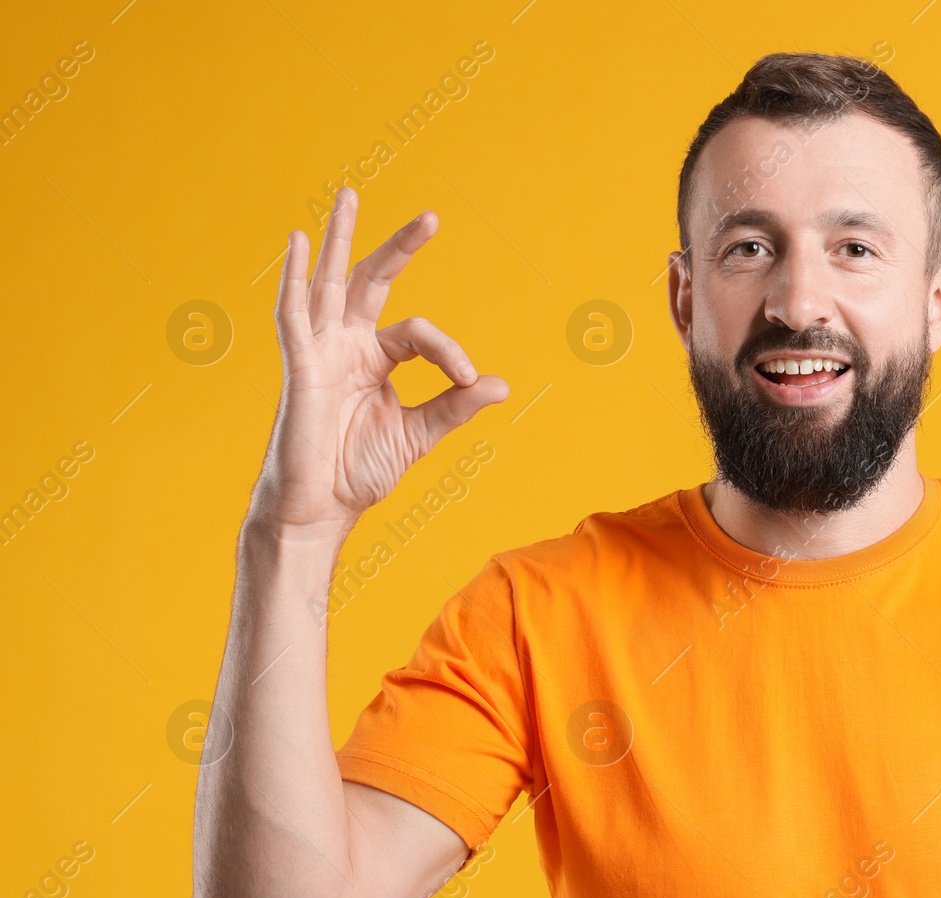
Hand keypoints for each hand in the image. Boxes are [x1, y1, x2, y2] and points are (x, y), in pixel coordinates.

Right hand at [251, 187, 508, 538]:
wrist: (321, 509)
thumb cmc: (359, 471)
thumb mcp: (418, 434)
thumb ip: (454, 405)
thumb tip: (500, 383)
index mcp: (376, 359)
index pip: (419, 333)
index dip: (450, 351)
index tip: (469, 380)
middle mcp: (346, 345)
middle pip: (371, 282)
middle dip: (399, 248)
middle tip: (432, 216)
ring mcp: (320, 351)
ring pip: (329, 283)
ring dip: (339, 240)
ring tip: (348, 196)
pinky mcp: (299, 366)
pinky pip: (293, 315)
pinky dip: (292, 278)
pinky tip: (295, 241)